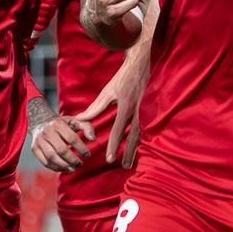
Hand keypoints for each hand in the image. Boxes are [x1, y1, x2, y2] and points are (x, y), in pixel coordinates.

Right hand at [29, 115, 93, 172]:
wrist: (41, 122)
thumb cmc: (62, 124)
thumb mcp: (75, 121)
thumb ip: (87, 127)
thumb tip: (93, 139)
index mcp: (58, 123)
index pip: (72, 138)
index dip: (81, 148)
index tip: (87, 155)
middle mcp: (47, 131)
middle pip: (61, 149)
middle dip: (73, 159)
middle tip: (80, 164)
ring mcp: (39, 140)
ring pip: (52, 157)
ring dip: (64, 165)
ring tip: (73, 169)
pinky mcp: (34, 149)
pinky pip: (45, 162)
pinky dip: (56, 168)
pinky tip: (64, 168)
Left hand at [83, 44, 149, 166]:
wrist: (141, 64)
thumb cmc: (122, 78)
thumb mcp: (108, 91)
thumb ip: (96, 107)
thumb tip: (81, 119)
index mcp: (126, 105)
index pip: (119, 130)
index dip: (114, 145)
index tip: (110, 159)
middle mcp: (138, 110)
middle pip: (133, 137)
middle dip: (128, 153)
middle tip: (123, 167)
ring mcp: (147, 110)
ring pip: (142, 135)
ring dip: (136, 149)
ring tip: (130, 162)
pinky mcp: (151, 111)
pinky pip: (147, 129)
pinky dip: (142, 141)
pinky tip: (139, 150)